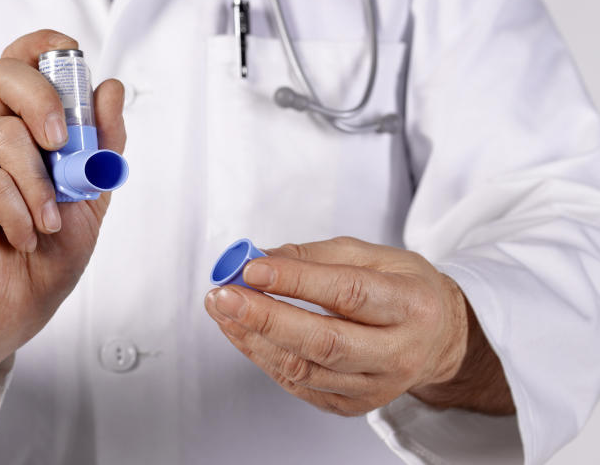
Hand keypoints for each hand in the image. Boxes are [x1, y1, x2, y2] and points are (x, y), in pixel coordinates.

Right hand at [0, 30, 125, 426]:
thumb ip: (102, 145)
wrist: (14, 310)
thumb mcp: (90, 194)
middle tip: (63, 143)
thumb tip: (109, 88)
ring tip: (47, 222)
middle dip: (45, 99)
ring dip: (41, 187)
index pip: (20, 63)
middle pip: (3, 74)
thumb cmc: (46, 254)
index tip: (72, 53)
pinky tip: (21, 236)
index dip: (43, 46)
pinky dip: (19, 214)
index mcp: (17, 127)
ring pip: (6, 136)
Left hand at [205, 236, 509, 415]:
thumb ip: (314, 256)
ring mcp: (377, 386)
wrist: (439, 338)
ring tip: (222, 309)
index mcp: (411, 304)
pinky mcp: (353, 405)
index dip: (296, 281)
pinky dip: (263, 357)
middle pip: (325, 342)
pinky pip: (300, 385)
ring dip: (254, 339)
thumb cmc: (401, 288)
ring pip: (306, 370)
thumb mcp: (371, 255)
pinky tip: (241, 332)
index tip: (252, 268)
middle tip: (223, 296)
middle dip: (265, 318)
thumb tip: (258, 258)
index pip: (348, 293)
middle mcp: (399, 352)